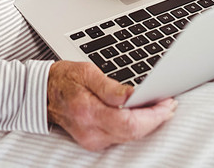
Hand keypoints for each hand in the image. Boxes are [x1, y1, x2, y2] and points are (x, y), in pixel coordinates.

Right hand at [47, 60, 175, 150]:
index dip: (153, 116)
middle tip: (169, 104)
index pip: (129, 123)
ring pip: (130, 138)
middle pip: (133, 133)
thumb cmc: (64, 79)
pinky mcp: (94, 141)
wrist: (43, 93)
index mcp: (89, 112)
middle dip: (155, 119)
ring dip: (148, 123)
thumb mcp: (87, 72)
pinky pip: (121, 137)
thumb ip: (110, 87)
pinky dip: (136, 126)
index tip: (167, 103)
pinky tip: (143, 115)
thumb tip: (133, 95)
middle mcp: (91, 132)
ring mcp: (92, 140)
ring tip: (161, 107)